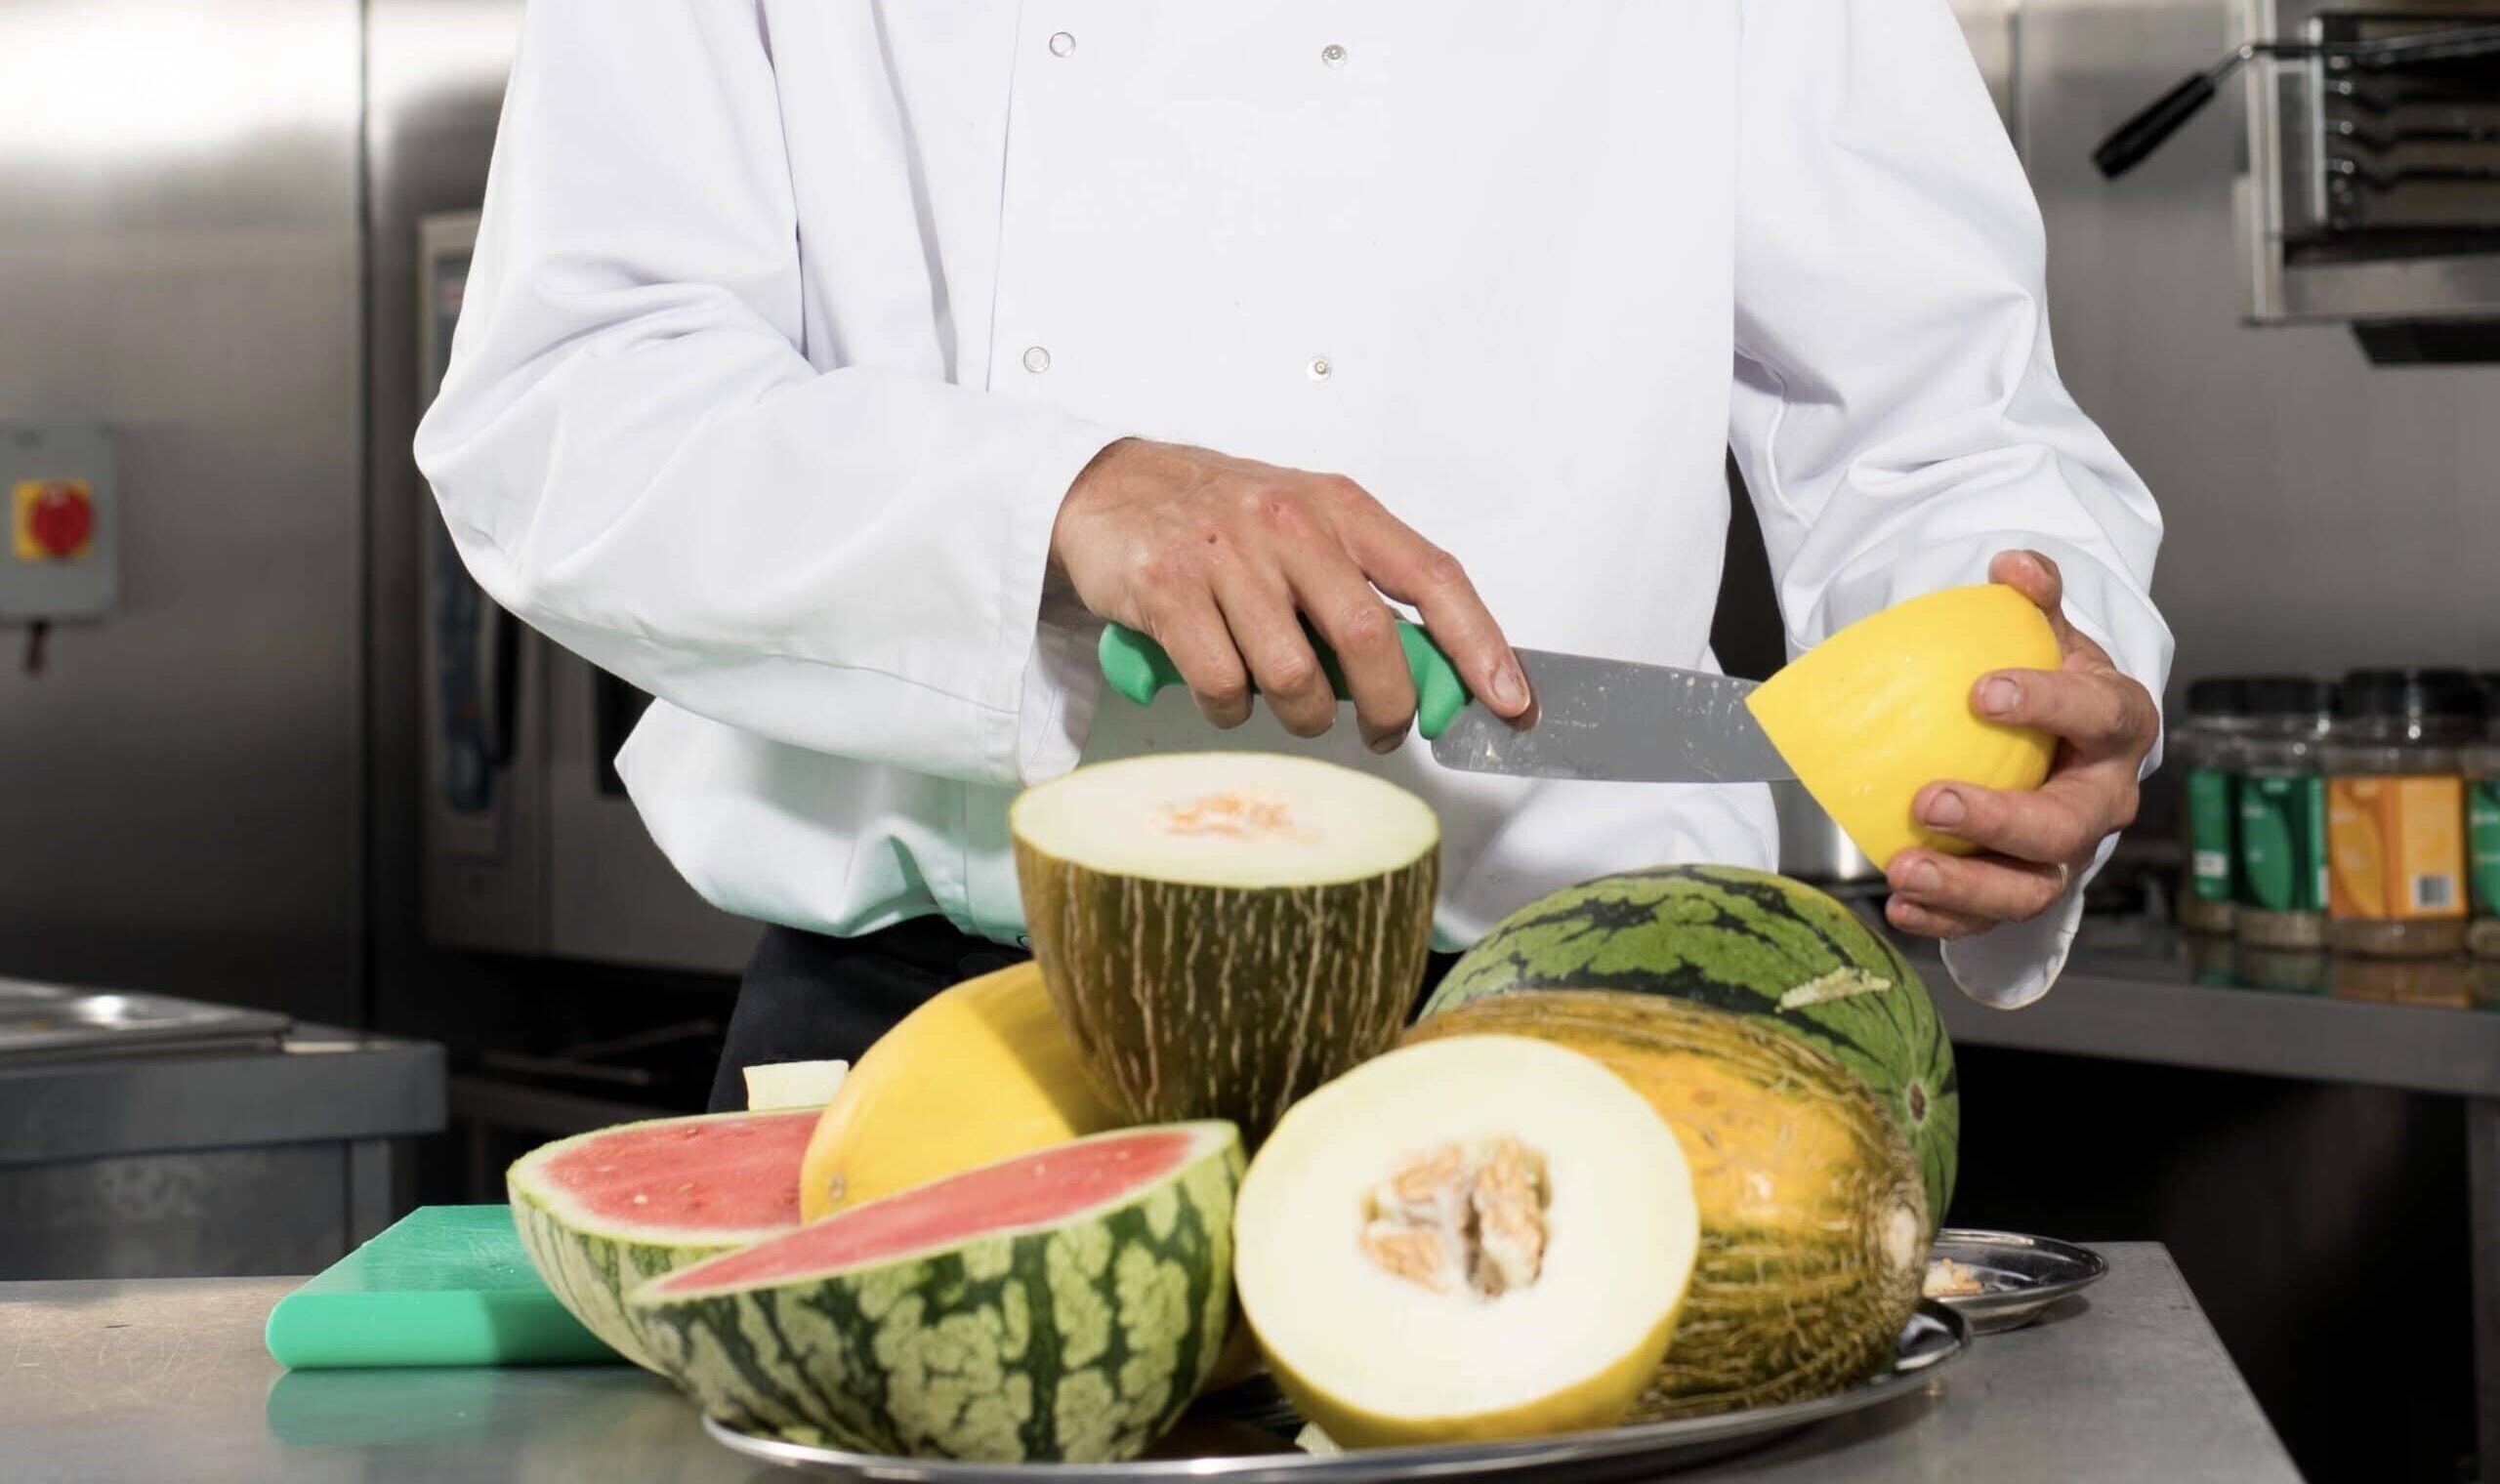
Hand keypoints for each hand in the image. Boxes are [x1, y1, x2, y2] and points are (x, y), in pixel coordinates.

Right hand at [1049, 438, 1530, 749]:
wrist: (1110, 489)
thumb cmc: (1218, 519)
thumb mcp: (1304, 529)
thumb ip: (1361, 588)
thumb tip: (1427, 674)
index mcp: (1340, 508)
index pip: (1434, 577)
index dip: (1481, 645)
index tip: (1511, 701)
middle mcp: (1290, 525)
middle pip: (1370, 638)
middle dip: (1388, 707)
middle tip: (1384, 733)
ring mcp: (1228, 556)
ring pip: (1294, 676)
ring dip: (1300, 716)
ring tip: (1286, 706)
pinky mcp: (1169, 590)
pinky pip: (1223, 686)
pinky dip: (1231, 710)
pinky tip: (1223, 691)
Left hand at [1884, 551, 2159, 938]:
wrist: (2065, 742)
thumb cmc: (2055, 682)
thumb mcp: (2051, 636)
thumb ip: (2035, 599)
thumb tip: (2014, 563)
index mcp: (2120, 726)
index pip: (2098, 714)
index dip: (2049, 702)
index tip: (1982, 690)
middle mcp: (2103, 799)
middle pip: (2065, 825)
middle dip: (2000, 820)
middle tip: (1931, 801)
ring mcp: (2069, 853)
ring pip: (2032, 888)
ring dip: (1966, 886)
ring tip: (1903, 870)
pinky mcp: (2030, 887)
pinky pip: (1992, 920)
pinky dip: (1946, 920)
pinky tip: (1900, 906)